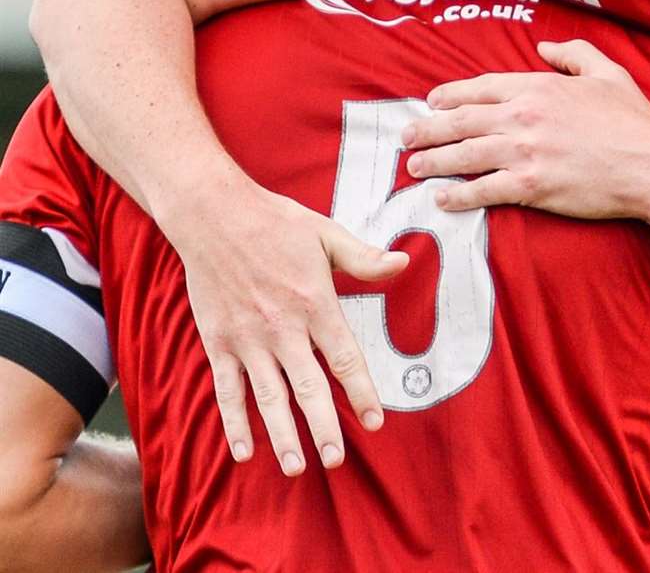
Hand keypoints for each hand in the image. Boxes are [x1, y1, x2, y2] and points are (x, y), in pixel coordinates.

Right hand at [169, 187, 407, 475]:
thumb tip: (403, 265)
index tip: (375, 422)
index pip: (344, 357)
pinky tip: (245, 450)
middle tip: (336, 461)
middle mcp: (282, 326)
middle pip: (308, 387)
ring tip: (297, 467)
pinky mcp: (218, 341)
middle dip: (324, 427)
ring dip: (282, 435)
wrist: (214, 214)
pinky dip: (235, 421)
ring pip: (268, 396)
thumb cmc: (275, 222)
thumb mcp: (326, 234)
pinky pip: (227, 390)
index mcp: (314, 301)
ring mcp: (247, 337)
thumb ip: (363, 258)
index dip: (361, 392)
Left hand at [402, 39, 649, 217]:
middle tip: (406, 135)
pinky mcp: (530, 186)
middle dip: (428, 128)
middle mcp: (524, 117)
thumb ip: (573, 53)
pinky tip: (442, 199)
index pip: (481, 87)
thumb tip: (544, 45)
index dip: (451, 95)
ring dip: (433, 160)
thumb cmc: (635, 122)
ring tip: (413, 165)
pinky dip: (458, 196)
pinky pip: (483, 190)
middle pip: (462, 120)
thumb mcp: (609, 73)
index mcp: (539, 87)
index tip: (431, 101)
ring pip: (464, 154)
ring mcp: (524, 152)